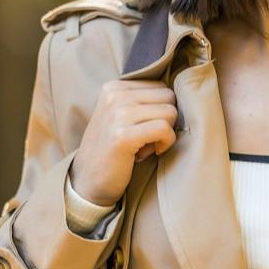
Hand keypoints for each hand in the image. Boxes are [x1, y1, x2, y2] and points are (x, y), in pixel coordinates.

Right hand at [69, 80, 178, 202]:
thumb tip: (182, 92)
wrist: (86, 181)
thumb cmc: (111, 149)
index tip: (142, 128)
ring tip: (143, 145)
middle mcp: (115, 95)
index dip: (159, 111)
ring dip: (164, 134)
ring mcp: (118, 114)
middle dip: (164, 120)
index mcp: (114, 87)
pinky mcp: (123, 136)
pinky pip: (164, 130)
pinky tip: (149, 153)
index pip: (162, 87)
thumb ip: (142, 100)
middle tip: (145, 138)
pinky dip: (165, 144)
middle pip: (169, 97)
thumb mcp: (120, 115)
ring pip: (170, 112)